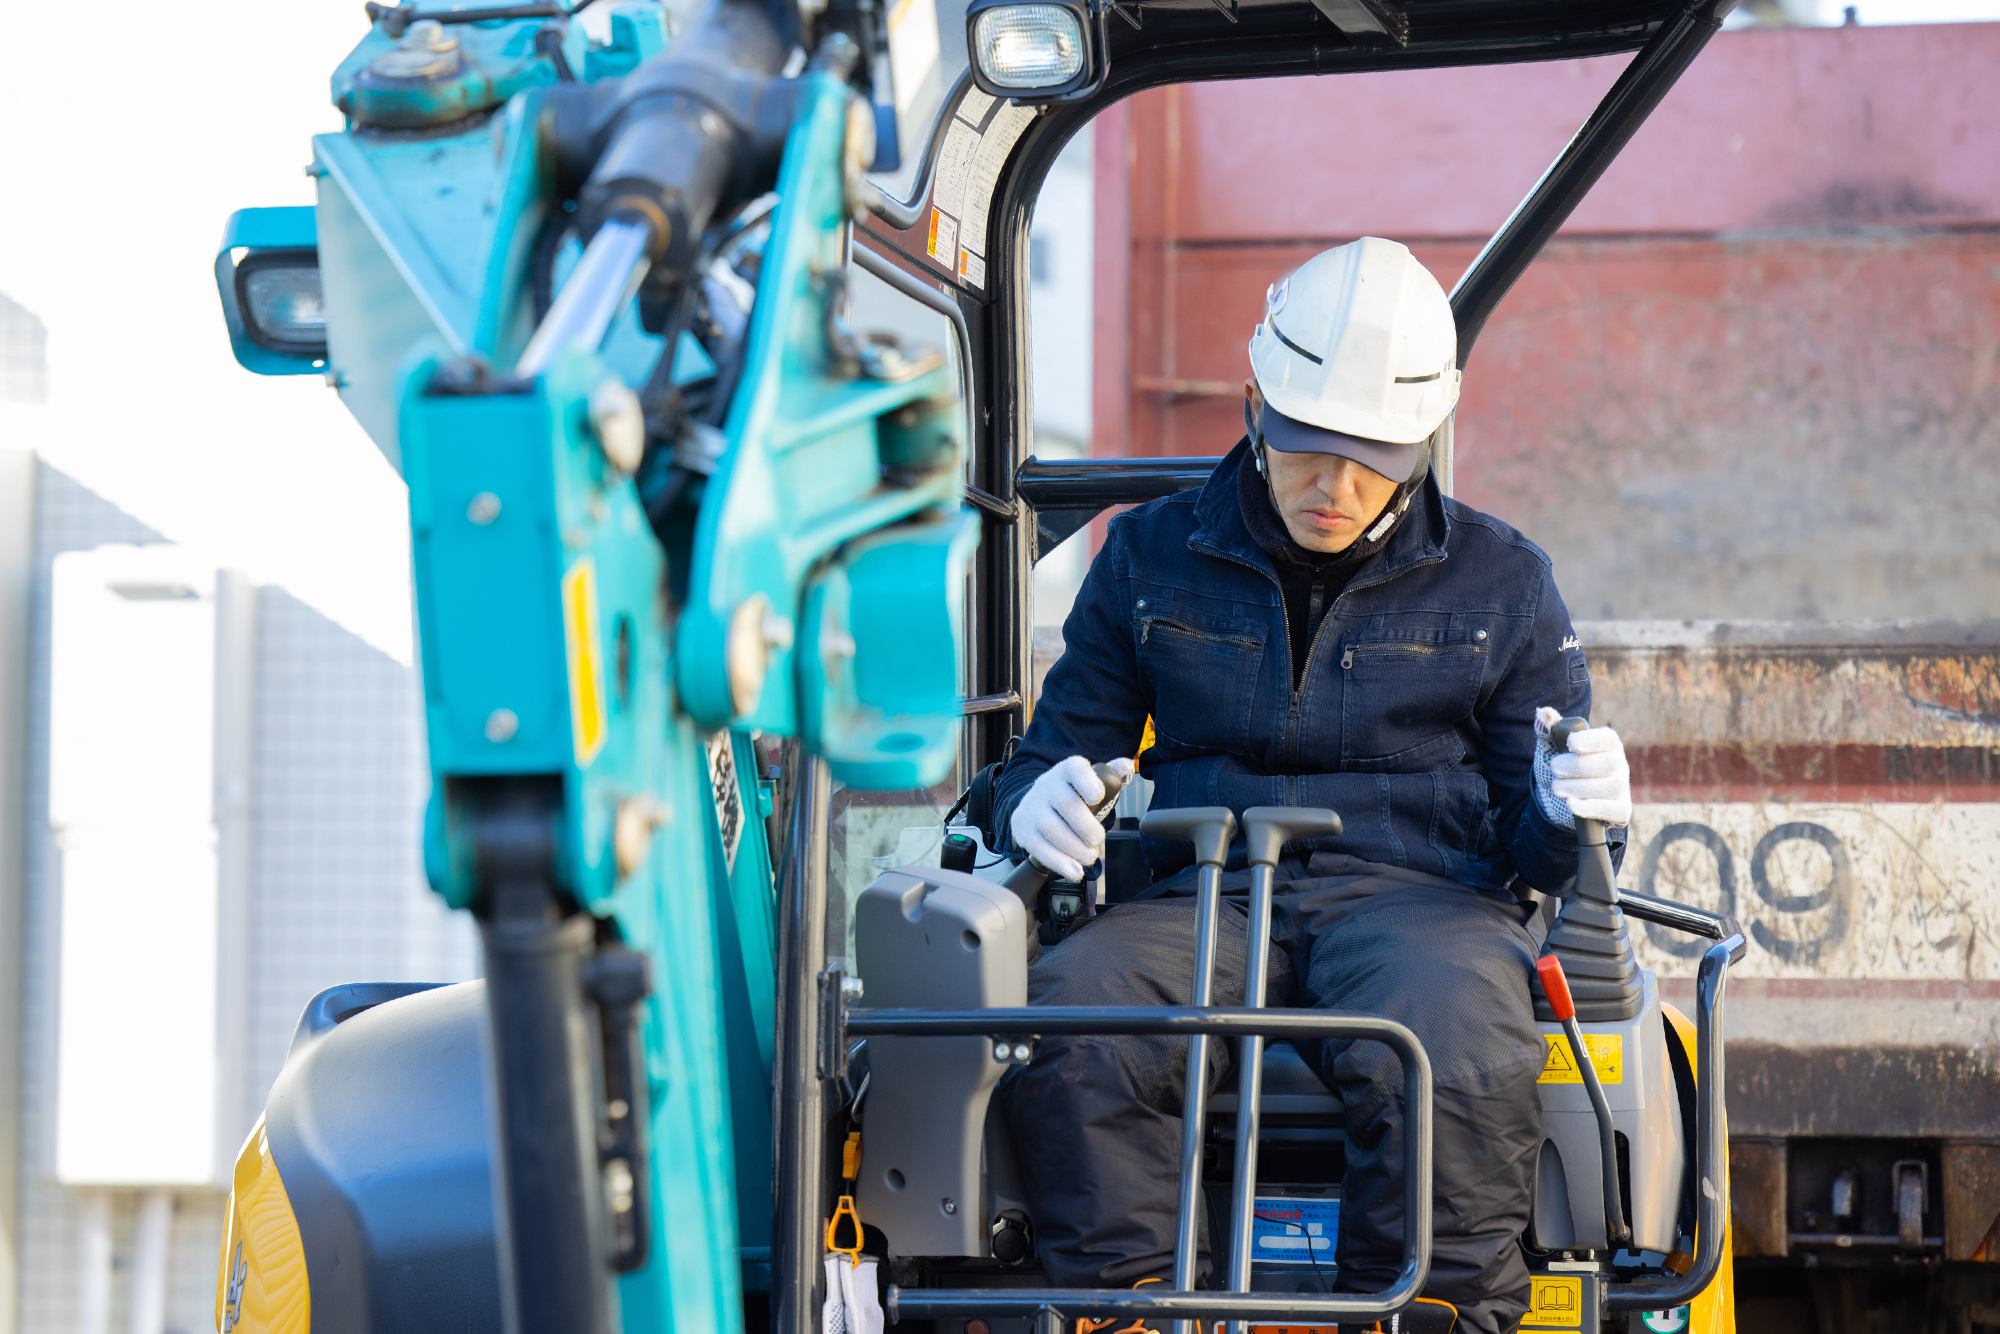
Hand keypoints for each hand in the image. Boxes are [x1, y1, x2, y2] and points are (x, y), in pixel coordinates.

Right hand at [1010, 755, 1136, 880]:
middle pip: (1066, 803)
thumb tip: (1126, 766)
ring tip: (1089, 856)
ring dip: (1074, 848)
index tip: (1098, 797)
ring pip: (1050, 827)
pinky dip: (1059, 862)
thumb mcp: (1091, 780)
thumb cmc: (1073, 794)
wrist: (1037, 803)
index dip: (1087, 782)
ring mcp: (1032, 807)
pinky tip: (1074, 870)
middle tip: (1097, 840)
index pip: (1075, 769)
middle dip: (1086, 827)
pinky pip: (1038, 847)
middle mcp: (1047, 785)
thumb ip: (1111, 775)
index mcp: (1068, 770)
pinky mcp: (1023, 829)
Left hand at [1534, 707, 1631, 826]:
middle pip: (1608, 764)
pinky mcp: (1620, 810)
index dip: (1590, 740)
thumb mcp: (1552, 747)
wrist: (1561, 798)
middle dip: (1576, 767)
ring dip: (1578, 788)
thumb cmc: (1562, 766)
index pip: (1607, 738)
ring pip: (1610, 787)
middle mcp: (1619, 764)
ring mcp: (1622, 787)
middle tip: (1555, 769)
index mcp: (1606, 744)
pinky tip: (1572, 804)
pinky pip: (1615, 810)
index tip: (1570, 744)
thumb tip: (1544, 713)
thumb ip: (1548, 729)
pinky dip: (1592, 808)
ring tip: (1558, 788)